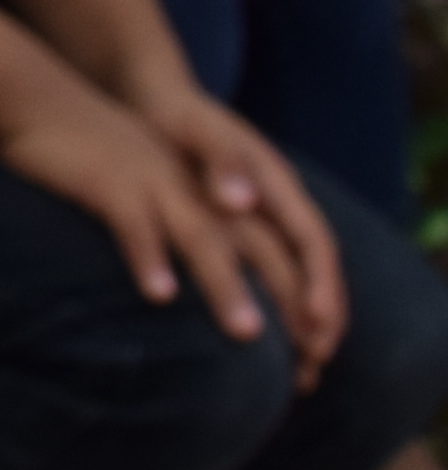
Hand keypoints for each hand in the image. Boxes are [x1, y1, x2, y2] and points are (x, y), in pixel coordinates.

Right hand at [0, 81, 306, 355]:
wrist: (41, 102)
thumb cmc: (98, 160)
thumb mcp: (157, 193)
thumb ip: (189, 235)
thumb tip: (209, 298)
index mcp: (215, 193)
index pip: (281, 249)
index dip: (307, 299)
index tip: (316, 358)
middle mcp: (197, 189)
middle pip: (258, 248)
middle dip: (289, 302)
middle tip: (305, 360)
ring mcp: (156, 183)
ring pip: (204, 238)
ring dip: (228, 287)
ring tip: (247, 334)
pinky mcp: (109, 182)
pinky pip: (135, 225)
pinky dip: (150, 258)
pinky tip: (158, 295)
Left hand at [139, 84, 345, 377]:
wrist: (151, 96)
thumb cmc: (173, 114)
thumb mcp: (193, 129)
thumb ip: (220, 161)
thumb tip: (241, 202)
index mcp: (275, 183)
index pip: (314, 242)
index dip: (319, 284)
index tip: (315, 324)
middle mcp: (275, 203)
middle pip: (311, 268)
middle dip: (318, 318)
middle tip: (313, 367)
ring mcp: (257, 216)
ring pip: (291, 276)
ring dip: (298, 323)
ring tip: (298, 373)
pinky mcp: (232, 228)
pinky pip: (264, 274)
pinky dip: (267, 308)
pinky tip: (259, 342)